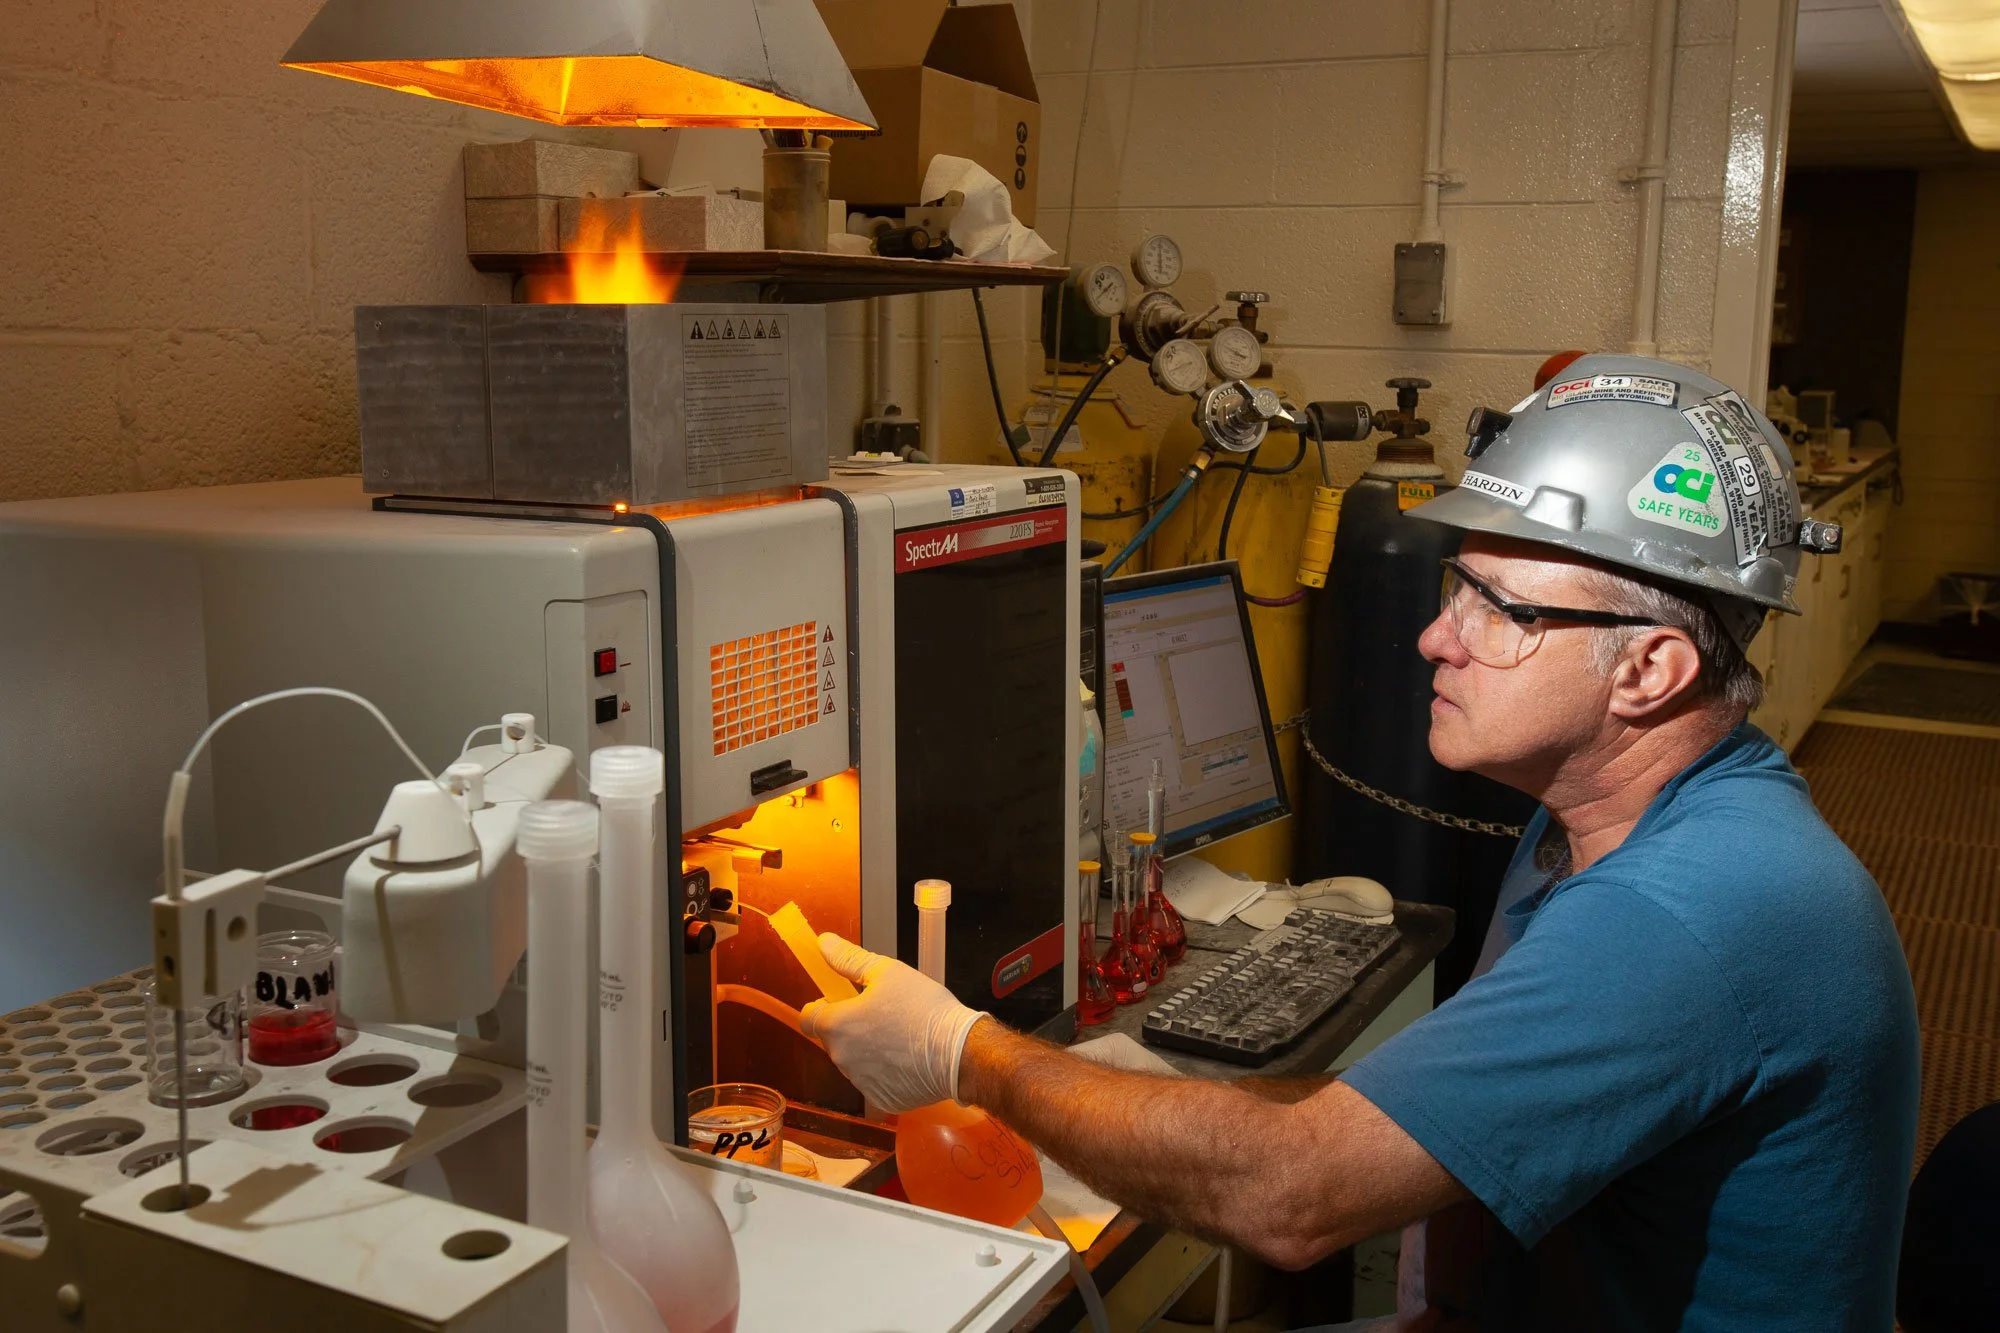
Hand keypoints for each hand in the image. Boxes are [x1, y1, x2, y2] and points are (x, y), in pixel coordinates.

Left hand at [798, 934, 985, 1112]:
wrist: (959, 1052)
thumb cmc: (924, 1009)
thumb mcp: (887, 972)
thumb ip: (849, 959)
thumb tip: (824, 943)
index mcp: (838, 1025)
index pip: (808, 1018)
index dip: (822, 1006)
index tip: (842, 1001)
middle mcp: (842, 1058)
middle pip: (833, 1039)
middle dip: (849, 1027)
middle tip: (881, 1014)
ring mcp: (860, 1082)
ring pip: (853, 1061)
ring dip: (866, 1050)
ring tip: (899, 1035)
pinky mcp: (880, 1099)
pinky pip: (873, 1081)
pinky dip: (884, 1071)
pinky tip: (907, 1058)